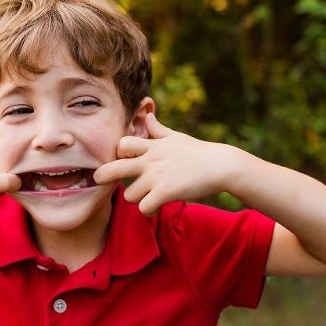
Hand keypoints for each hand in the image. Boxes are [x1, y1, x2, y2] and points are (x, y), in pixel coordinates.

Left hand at [93, 113, 239, 215]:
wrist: (223, 165)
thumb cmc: (200, 152)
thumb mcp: (176, 137)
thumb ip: (157, 130)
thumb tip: (147, 115)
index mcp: (152, 146)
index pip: (121, 145)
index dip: (118, 154)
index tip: (125, 162)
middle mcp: (150, 160)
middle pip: (112, 169)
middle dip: (102, 177)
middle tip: (101, 182)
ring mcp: (157, 176)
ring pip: (129, 195)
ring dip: (137, 199)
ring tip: (148, 198)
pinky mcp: (166, 192)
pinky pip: (144, 208)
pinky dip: (149, 211)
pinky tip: (157, 207)